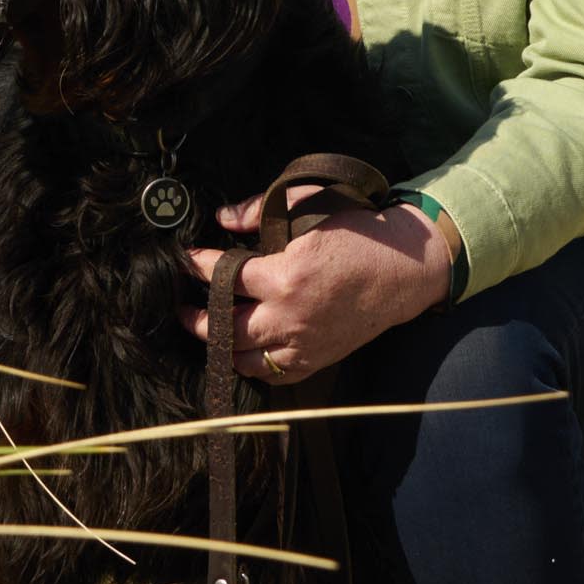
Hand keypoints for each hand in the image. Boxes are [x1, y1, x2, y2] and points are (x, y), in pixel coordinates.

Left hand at [184, 192, 454, 383]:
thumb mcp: (310, 208)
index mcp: (286, 275)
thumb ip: (261, 210)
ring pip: (244, 359)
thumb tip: (223, 218)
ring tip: (207, 332)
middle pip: (225, 328)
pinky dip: (253, 367)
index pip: (224, 276)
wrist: (402, 270)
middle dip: (195, 318)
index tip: (185, 261)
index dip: (198, 267)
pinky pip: (274, 375)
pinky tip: (243, 352)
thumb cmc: (359, 234)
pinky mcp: (316, 359)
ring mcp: (303, 343)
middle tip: (180, 309)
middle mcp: (290, 316)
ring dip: (220, 346)